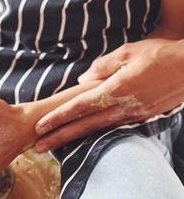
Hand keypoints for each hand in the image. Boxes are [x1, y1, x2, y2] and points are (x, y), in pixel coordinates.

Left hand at [35, 39, 183, 151]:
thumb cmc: (160, 55)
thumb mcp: (127, 51)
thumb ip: (102, 66)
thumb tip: (82, 81)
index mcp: (116, 90)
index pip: (80, 106)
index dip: (59, 117)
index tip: (40, 126)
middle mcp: (124, 107)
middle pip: (84, 125)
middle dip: (59, 136)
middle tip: (37, 147)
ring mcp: (134, 115)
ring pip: (98, 129)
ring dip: (74, 138)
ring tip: (54, 145)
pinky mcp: (143, 117)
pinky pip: (113, 127)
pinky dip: (95, 133)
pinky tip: (85, 135)